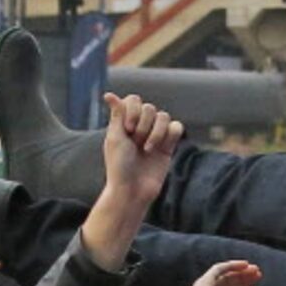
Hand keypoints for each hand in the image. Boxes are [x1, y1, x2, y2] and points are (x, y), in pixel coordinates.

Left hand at [82, 94, 184, 269]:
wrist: (132, 191)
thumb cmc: (119, 166)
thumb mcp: (114, 137)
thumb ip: (117, 114)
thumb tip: (109, 94)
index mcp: (124, 123)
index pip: (133, 100)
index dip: (132, 110)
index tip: (127, 129)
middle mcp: (140, 126)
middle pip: (149, 107)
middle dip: (142, 124)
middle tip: (135, 142)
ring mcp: (155, 135)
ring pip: (164, 116)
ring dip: (155, 132)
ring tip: (147, 149)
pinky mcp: (168, 146)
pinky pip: (177, 127)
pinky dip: (170, 134)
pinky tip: (161, 147)